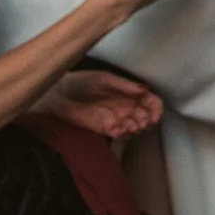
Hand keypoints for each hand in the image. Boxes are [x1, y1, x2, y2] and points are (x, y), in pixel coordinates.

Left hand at [30, 70, 161, 138]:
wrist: (59, 95)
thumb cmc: (81, 82)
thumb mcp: (104, 79)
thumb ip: (124, 85)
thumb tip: (145, 89)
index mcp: (128, 92)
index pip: (150, 101)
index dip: (156, 108)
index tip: (154, 115)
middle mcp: (125, 106)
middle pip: (146, 115)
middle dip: (147, 120)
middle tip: (141, 123)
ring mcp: (116, 118)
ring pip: (135, 126)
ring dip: (136, 128)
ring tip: (130, 126)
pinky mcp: (105, 129)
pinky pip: (120, 135)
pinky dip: (123, 134)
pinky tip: (120, 130)